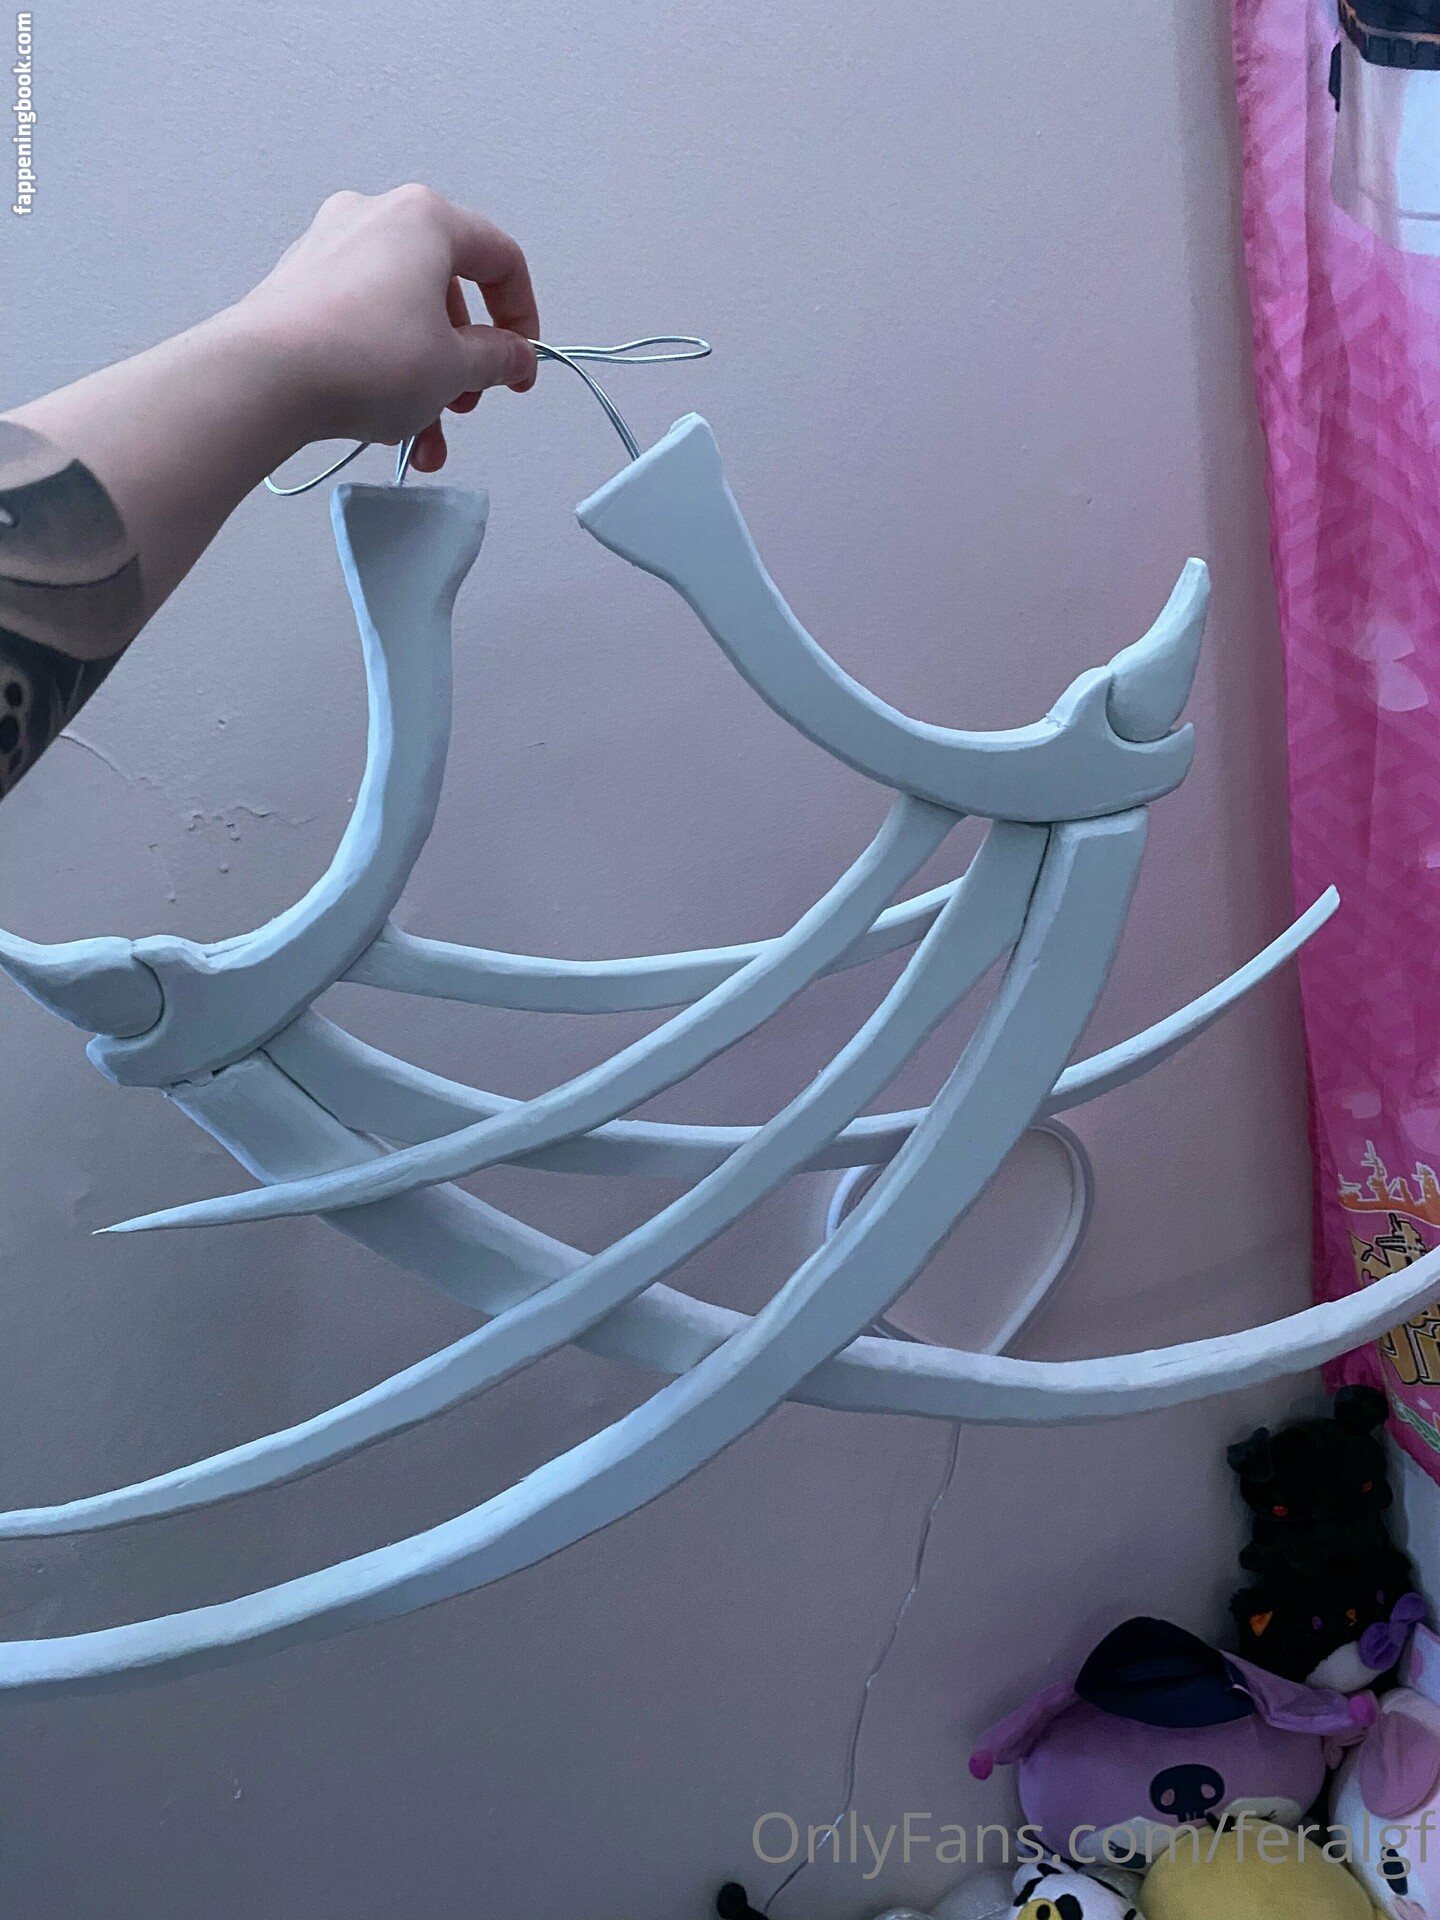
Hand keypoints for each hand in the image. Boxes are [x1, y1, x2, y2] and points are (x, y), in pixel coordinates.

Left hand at [226, 183, 539, 474]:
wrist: (264, 376)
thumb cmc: (370, 358)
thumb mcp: (455, 369)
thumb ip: (497, 359)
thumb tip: (515, 357)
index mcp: (426, 219)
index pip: (500, 258)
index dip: (523, 317)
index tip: (520, 366)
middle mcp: (375, 217)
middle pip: (445, 292)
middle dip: (463, 362)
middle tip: (465, 406)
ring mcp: (328, 247)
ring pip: (401, 317)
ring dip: (423, 383)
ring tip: (422, 443)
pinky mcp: (295, 284)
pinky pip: (360, 324)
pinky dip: (381, 369)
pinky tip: (380, 424)